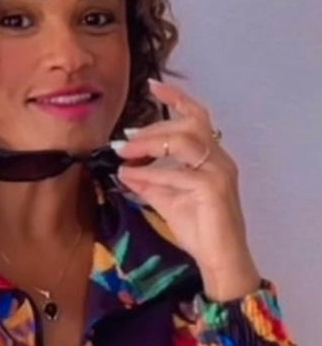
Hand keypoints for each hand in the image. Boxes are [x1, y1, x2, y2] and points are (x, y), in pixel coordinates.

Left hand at [114, 79, 261, 301]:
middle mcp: (220, 159)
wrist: (221, 259)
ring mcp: (219, 173)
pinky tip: (133, 178)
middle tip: (123, 141)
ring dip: (151, 145)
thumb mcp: (168, 201)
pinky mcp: (213, 190)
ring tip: (126, 152)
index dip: (177, 99)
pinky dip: (153, 175)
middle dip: (152, 130)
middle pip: (187, 126)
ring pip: (185, 143)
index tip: (153, 87)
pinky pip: (179, 175)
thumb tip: (125, 170)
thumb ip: (149, 183)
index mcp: (213, 156)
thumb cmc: (200, 230)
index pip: (197, 117)